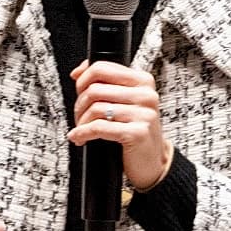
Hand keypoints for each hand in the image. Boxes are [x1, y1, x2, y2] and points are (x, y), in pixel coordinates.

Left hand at [68, 59, 172, 188]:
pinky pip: (99, 128)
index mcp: (143, 81)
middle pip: (95, 89)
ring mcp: (143, 114)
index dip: (83, 80)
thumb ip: (106, 84)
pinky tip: (80, 138)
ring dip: (81, 122)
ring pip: (95, 109)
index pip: (102, 68)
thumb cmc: (136, 130)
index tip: (79, 91)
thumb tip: (78, 72)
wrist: (153, 161)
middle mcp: (146, 95)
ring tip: (82, 129)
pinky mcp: (137, 133)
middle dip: (80, 105)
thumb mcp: (125, 102)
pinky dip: (83, 133)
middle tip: (79, 116)